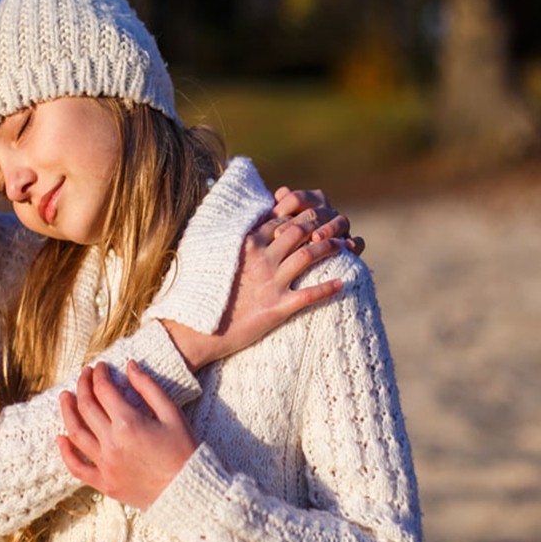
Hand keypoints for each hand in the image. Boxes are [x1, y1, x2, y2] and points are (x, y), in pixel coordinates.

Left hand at [57, 361, 196, 509]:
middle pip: (86, 407)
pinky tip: (60, 439)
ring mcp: (106, 465)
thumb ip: (148, 387)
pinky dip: (66, 452)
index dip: (99, 374)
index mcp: (128, 423)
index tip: (100, 366)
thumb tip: (130, 366)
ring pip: (75, 434)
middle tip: (84, 374)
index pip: (103, 390)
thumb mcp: (172, 412)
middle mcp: (111, 443)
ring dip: (67, 412)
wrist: (188, 490)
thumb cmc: (184, 450)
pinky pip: (77, 468)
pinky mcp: (105, 483)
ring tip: (65, 397)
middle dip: (83, 385)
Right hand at [162, 210, 344, 368]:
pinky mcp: (277, 307)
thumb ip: (230, 240)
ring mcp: (270, 282)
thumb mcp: (211, 257)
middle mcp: (261, 258)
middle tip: (336, 222)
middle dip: (321, 223)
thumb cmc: (200, 293)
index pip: (281, 219)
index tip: (314, 213)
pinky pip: (310, 294)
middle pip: (300, 230)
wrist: (195, 329)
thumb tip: (240, 227)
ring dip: (331, 247)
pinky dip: (329, 287)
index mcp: (246, 243)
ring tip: (345, 245)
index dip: (301, 214)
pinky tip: (343, 283)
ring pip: (309, 255)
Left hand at [273, 185, 363, 254]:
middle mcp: (327, 212)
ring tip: (315, 238)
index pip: (297, 199)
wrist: (296, 269)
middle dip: (301, 222)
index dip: (283, 209)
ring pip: (340, 221)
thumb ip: (272, 215)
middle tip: (283, 236)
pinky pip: (358, 242)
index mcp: (308, 202)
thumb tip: (279, 193)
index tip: (270, 225)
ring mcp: (341, 228)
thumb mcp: (271, 232)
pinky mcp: (352, 246)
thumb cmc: (280, 247)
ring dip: (328, 228)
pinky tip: (346, 248)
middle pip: (317, 211)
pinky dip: (354, 243)